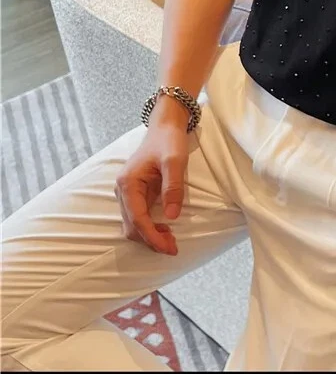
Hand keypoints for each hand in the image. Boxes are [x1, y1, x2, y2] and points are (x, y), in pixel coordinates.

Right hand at [115, 109, 188, 255]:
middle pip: (132, 226)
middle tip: (173, 247)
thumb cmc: (169, 140)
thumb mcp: (175, 161)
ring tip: (171, 240)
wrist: (165, 126)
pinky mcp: (135, 193)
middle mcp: (123, 190)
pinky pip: (138, 216)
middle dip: (151, 240)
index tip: (169, 248)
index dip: (152, 237)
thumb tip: (171, 216)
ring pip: (133, 224)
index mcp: (128, 183)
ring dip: (149, 236)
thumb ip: (173, 187)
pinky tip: (165, 228)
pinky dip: (149, 227)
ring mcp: (127, 192)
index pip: (137, 219)